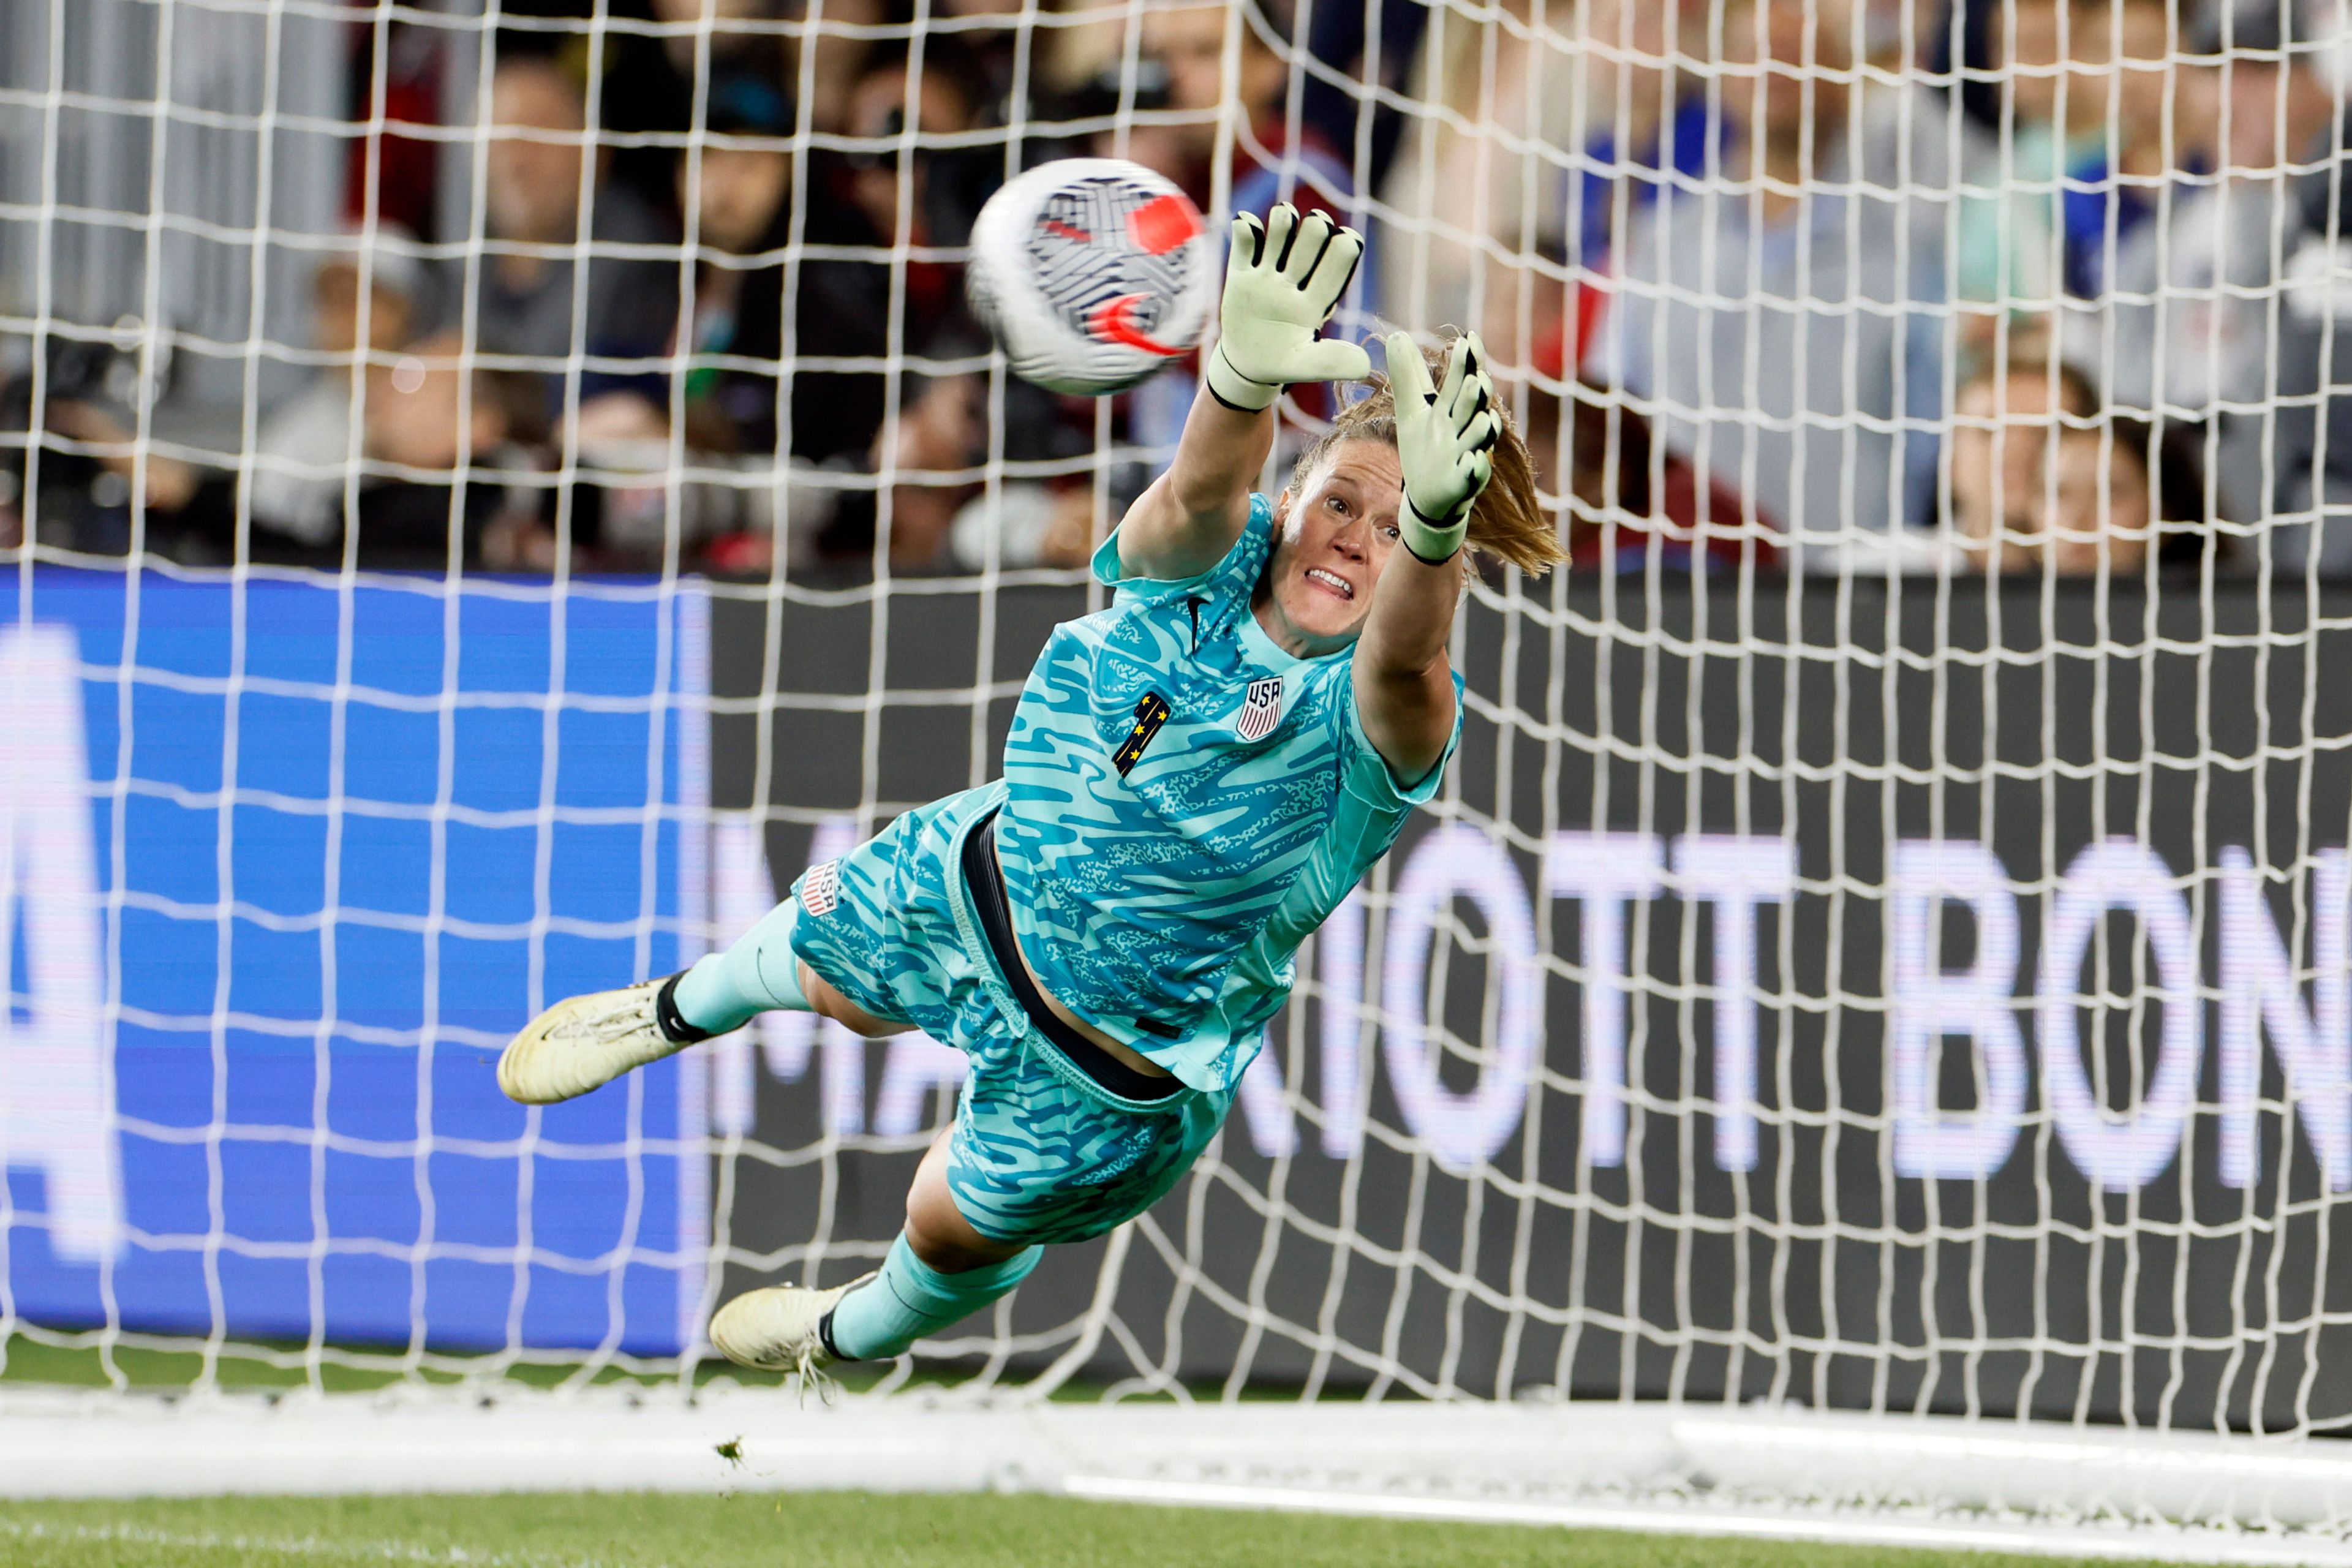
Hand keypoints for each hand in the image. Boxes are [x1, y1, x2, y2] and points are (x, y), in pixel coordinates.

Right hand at [1203, 204, 1370, 412]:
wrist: (1248, 366)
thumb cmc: (1283, 364)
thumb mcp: (1306, 367)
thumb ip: (1332, 363)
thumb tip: (1365, 365)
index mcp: (1317, 300)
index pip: (1337, 266)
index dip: (1345, 249)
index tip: (1347, 241)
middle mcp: (1296, 282)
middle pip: (1312, 240)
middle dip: (1316, 228)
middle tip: (1316, 225)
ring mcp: (1268, 275)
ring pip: (1281, 233)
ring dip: (1284, 220)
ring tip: (1283, 216)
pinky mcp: (1241, 274)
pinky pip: (1245, 242)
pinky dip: (1246, 228)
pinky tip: (1247, 224)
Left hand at [1386, 331, 1497, 564]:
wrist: (1426, 498)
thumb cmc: (1424, 449)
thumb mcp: (1412, 411)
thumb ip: (1408, 376)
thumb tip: (1396, 335)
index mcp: (1451, 410)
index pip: (1461, 380)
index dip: (1466, 362)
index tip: (1468, 339)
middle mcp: (1463, 430)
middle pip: (1472, 408)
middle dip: (1475, 395)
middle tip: (1476, 380)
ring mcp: (1466, 456)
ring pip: (1479, 441)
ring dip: (1482, 430)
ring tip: (1484, 419)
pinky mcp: (1463, 484)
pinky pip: (1473, 476)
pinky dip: (1474, 469)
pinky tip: (1473, 461)